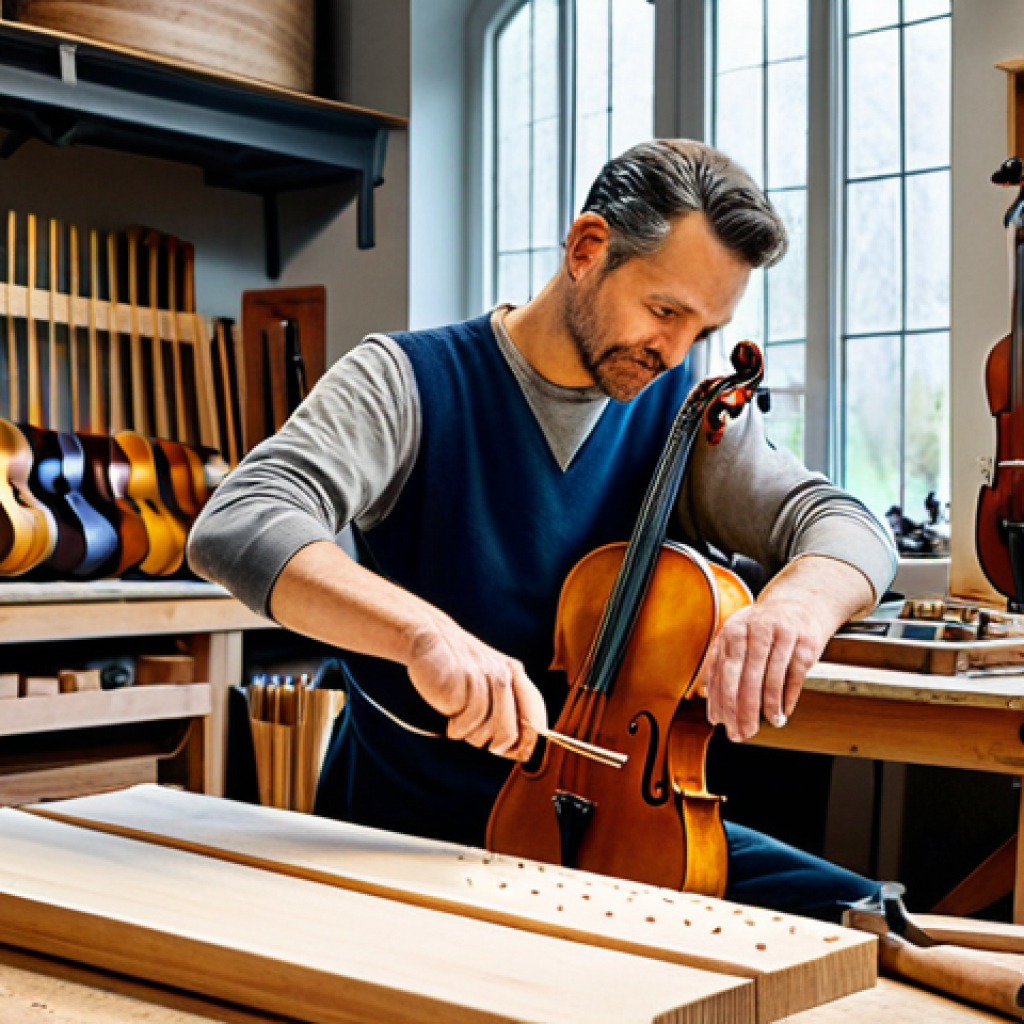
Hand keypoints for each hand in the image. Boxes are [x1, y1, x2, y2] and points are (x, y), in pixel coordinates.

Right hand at [406, 619, 548, 760]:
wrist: (429, 635)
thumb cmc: (459, 668)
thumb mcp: (488, 681)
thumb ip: (505, 708)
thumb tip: (521, 751)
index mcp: (514, 673)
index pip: (535, 713)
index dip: (530, 740)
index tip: (519, 753)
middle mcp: (503, 672)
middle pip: (512, 726)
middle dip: (499, 744)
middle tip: (488, 747)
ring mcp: (482, 675)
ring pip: (488, 724)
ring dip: (474, 735)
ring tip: (461, 729)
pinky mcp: (461, 679)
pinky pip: (466, 716)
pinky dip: (459, 726)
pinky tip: (451, 719)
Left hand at [704, 556, 873, 741]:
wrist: (800, 604)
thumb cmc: (761, 628)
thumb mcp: (736, 636)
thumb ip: (720, 662)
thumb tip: (706, 696)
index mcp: (734, 631)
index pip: (723, 672)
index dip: (721, 700)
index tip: (720, 723)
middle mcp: (756, 631)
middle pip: (746, 677)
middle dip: (742, 710)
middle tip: (742, 733)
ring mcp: (783, 636)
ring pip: (772, 678)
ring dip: (769, 707)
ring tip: (767, 724)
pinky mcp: (806, 643)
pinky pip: (795, 676)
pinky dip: (788, 697)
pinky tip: (783, 712)